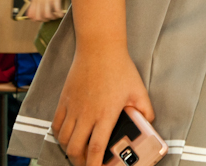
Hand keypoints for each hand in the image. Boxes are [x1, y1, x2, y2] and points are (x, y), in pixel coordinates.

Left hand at [28, 0, 67, 21]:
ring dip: (53, 17)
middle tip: (51, 17)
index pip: (31, 14)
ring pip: (47, 16)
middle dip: (45, 20)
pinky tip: (62, 13)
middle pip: (39, 17)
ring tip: (57, 15)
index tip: (43, 17)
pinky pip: (57, 10)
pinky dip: (60, 14)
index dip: (37, 19)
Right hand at [53, 48, 154, 165]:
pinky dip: (60, 135)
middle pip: (75, 148)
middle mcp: (86, 115)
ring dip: (70, 149)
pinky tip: (67, 135)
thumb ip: (145, 109)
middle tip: (88, 162)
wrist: (99, 50)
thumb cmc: (120, 69)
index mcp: (105, 114)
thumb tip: (149, 122)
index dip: (94, 164)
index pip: (96, 148)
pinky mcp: (64, 101)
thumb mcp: (138, 90)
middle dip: (80, 161)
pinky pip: (56, 124)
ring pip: (64, 139)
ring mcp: (73, 108)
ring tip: (79, 151)